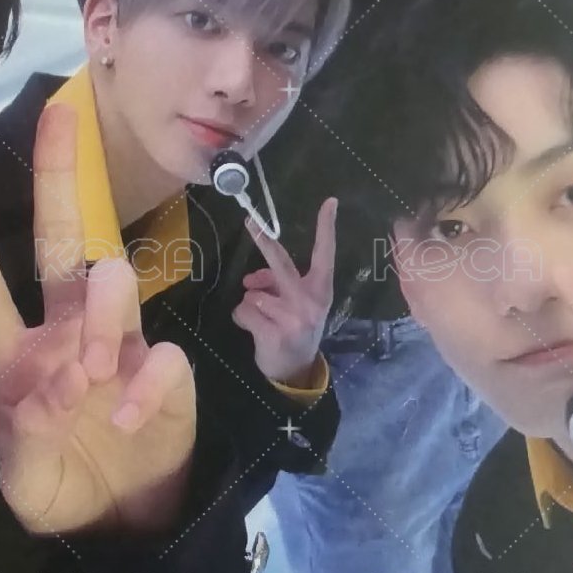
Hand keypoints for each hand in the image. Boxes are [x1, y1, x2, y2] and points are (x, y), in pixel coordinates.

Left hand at [0, 101, 196, 537]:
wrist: (123, 524)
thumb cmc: (61, 489)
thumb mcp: (25, 486)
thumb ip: (28, 442)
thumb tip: (59, 383)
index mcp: (13, 352)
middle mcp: (64, 332)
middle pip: (61, 240)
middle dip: (58, 176)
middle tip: (61, 116)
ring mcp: (117, 345)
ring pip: (109, 286)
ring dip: (100, 319)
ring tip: (94, 373)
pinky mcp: (162, 371)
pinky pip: (157, 355)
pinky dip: (144, 385)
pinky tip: (129, 419)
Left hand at [232, 197, 336, 386]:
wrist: (297, 370)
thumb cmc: (296, 328)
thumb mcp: (296, 304)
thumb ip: (277, 285)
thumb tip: (250, 280)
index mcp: (320, 289)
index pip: (325, 253)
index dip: (326, 227)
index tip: (330, 202)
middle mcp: (309, 300)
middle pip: (280, 263)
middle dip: (263, 240)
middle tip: (250, 220)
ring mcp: (292, 317)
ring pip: (253, 293)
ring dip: (251, 304)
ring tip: (264, 320)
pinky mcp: (273, 333)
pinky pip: (244, 311)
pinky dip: (243, 318)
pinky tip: (256, 331)